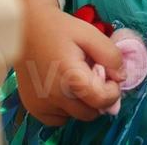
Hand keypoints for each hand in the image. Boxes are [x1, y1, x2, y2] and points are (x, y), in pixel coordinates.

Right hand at [13, 0, 125, 126]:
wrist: (26, 27)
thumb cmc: (59, 29)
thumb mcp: (90, 34)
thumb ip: (110, 55)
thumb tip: (120, 78)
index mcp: (70, 77)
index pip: (102, 101)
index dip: (113, 91)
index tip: (110, 77)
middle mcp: (54, 96)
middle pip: (90, 112)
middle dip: (97, 97)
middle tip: (92, 76)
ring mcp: (41, 104)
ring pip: (75, 116)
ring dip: (81, 103)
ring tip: (74, 78)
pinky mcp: (33, 108)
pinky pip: (59, 118)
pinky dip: (65, 108)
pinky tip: (62, 88)